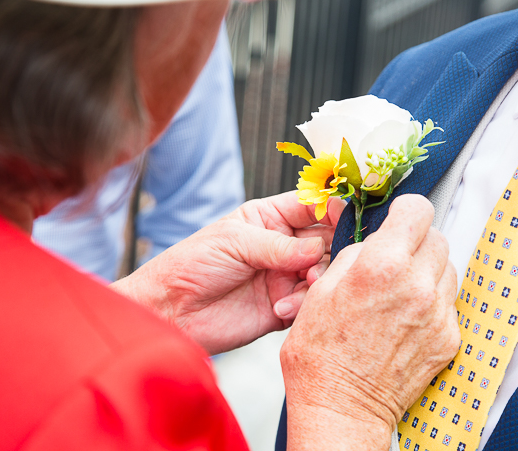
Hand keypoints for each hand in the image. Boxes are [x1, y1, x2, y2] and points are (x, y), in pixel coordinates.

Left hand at [111, 192, 344, 354]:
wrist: (171, 311)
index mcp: (271, 217)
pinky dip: (304, 306)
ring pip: (324, 273)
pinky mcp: (284, 308)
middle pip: (327, 240)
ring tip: (303, 285)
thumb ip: (279, 245)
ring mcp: (285, 276)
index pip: (314, 205)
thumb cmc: (193, 264)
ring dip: (319, 279)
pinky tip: (281, 308)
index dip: (333, 209)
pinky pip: (310, 304)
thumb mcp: (235, 241)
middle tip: (319, 263)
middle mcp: (284, 245)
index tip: (345, 219)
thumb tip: (319, 248)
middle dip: (331, 249)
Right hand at [281, 195, 459, 450]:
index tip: (399, 220)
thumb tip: (376, 240)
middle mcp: (417, 285)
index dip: (406, 211)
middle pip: (437, 237)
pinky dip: (432, 303)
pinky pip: (449, 303)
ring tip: (399, 292)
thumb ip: (356, 254)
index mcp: (382, 265)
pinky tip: (407, 319)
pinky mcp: (449, 338)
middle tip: (394, 260)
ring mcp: (438, 313)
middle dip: (416, 242)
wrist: (342, 409)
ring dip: (427, 271)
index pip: (419, 209)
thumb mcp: (321, 289)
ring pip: (447, 268)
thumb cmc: (321, 356)